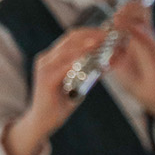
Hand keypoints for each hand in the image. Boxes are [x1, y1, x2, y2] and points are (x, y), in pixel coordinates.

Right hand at [3, 25, 107, 154]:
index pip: (72, 37)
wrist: (42, 123)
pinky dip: (83, 61)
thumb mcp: (75, 83)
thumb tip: (104, 62)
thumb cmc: (59, 104)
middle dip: (93, 34)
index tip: (109, 33)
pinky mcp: (46, 79)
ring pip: (69, 48)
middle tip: (112, 35)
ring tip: (107, 43)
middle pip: (71, 38)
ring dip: (90, 44)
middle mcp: (45, 59)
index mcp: (51, 58)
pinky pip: (67, 65)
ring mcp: (44, 68)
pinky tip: (98, 62)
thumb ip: (84, 71)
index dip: (91, 32)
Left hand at [105, 2, 154, 122]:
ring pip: (145, 27)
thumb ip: (110, 53)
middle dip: (131, 10)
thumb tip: (94, 46)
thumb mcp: (120, 65)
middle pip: (142, 18)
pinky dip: (140, 34)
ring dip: (132, 19)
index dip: (125, 11)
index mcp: (138, 41)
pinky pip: (150, 42)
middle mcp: (148, 40)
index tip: (115, 6)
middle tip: (119, 6)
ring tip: (119, 14)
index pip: (133, 20)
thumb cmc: (138, 81)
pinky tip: (133, 30)